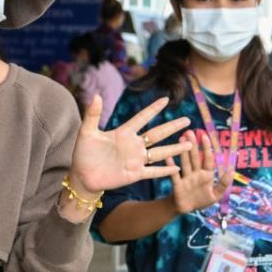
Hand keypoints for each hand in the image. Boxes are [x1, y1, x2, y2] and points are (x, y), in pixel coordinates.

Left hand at [69, 96, 191, 193]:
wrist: (82, 176)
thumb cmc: (83, 153)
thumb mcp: (87, 132)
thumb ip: (93, 115)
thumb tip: (96, 95)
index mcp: (123, 133)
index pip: (142, 118)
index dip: (153, 109)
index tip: (166, 99)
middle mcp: (133, 145)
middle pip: (157, 134)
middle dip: (172, 127)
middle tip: (188, 120)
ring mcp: (135, 160)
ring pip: (159, 152)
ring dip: (175, 148)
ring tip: (190, 143)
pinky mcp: (134, 174)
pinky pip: (153, 171)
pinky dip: (165, 170)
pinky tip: (178, 167)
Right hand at [170, 133, 231, 213]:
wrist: (186, 209)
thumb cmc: (201, 200)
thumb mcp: (216, 195)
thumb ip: (223, 184)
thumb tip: (231, 171)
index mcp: (206, 174)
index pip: (208, 159)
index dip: (207, 148)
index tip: (205, 136)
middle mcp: (196, 173)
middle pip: (195, 158)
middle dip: (193, 145)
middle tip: (189, 132)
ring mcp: (186, 177)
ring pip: (185, 163)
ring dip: (183, 152)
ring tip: (180, 139)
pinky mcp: (177, 184)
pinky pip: (174, 174)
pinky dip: (171, 166)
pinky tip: (168, 157)